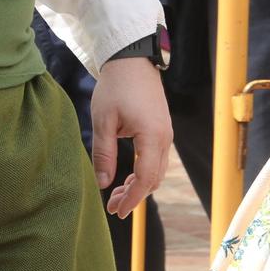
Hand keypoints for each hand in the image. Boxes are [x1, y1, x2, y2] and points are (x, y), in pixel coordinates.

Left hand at [91, 56, 170, 216]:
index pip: (145, 178)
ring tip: (116, 194)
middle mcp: (165, 138)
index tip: (116, 211)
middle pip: (154, 178)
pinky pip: (157, 159)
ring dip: (139, 185)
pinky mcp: (162, 129)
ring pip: (157, 171)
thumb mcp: (103, 121)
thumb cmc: (116, 87)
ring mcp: (166, 134)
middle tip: (112, 206)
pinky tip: (127, 177)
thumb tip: (103, 184)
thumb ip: (104, 154)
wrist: (132, 59)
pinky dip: (144, 172)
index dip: (132, 198)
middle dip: (134, 196)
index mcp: (152, 136)